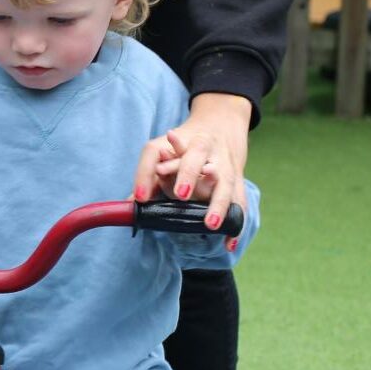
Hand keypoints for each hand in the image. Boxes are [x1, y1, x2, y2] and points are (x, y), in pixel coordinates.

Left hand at [133, 92, 250, 239]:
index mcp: (186, 141)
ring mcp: (225, 163)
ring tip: (210, 225)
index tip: (150, 183)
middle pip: (196, 159)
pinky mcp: (238, 180)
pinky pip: (239, 202)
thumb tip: (132, 202)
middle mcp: (206, 148)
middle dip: (188, 174)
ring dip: (217, 203)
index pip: (169, 151)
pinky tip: (228, 243)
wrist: (222, 126)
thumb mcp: (164, 149)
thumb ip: (147, 174)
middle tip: (180, 194)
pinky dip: (236, 222)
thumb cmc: (186, 143)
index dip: (159, 166)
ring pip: (224, 181)